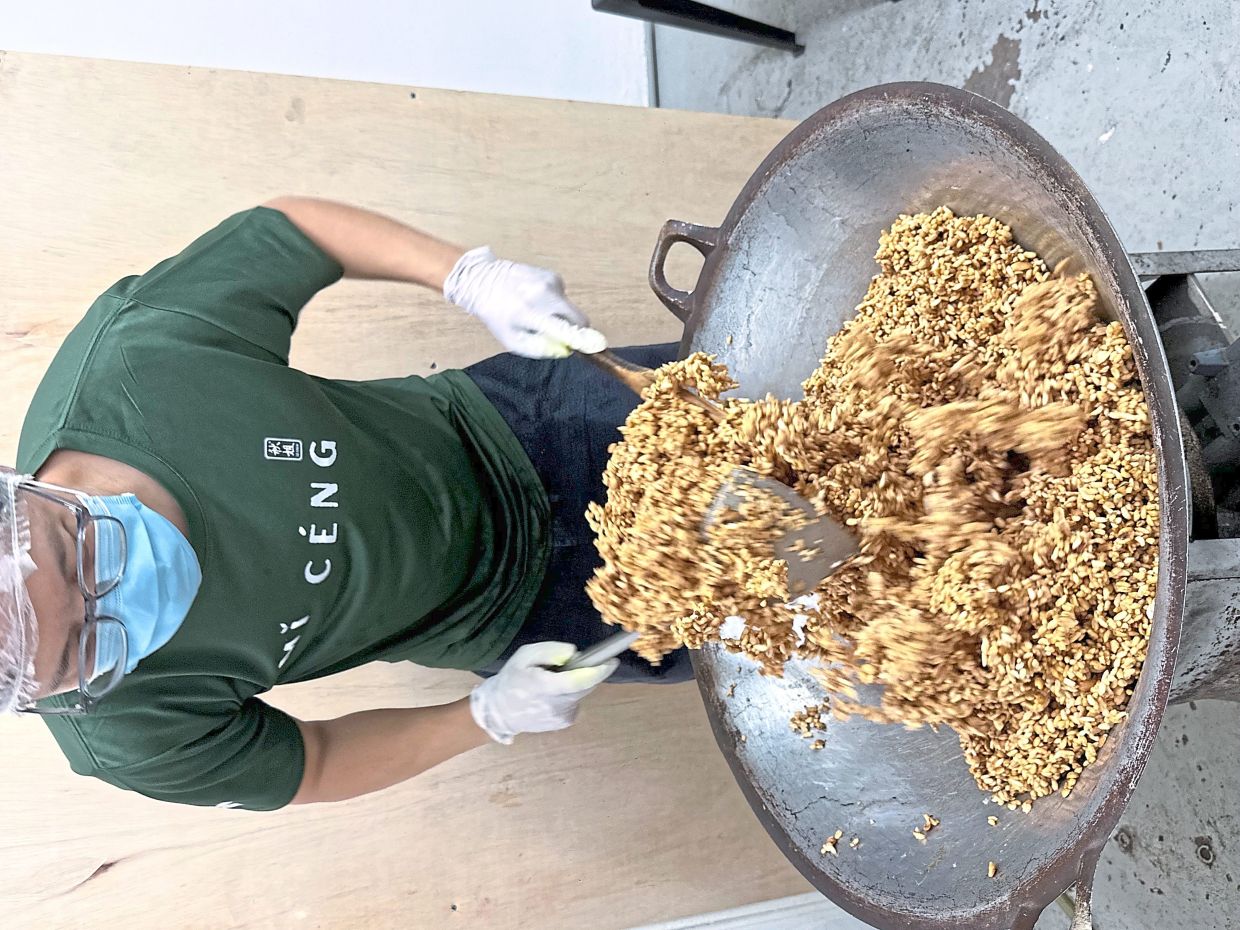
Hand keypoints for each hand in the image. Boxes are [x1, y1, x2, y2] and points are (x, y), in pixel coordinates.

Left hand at [444, 247, 606, 358]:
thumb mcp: (512, 340)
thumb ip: (540, 348)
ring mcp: (551, 282)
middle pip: (579, 318)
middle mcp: (545, 294)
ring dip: (559, 314)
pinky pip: (562, 297)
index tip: (597, 346)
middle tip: (558, 334)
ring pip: (569, 308)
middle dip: (574, 329)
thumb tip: (566, 350)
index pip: (567, 328)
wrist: (483, 279)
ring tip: (536, 312)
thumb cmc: (497, 314)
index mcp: (532, 313)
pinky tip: (535, 300)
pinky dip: (554, 302)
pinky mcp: (553, 275)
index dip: (584, 339)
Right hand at [469, 642, 617, 744]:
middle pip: (585, 685)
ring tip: (554, 679)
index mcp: (543, 687)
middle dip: (588, 671)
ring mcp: (560, 717)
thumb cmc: (512, 679)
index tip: (612, 660)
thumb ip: (549, 651)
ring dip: (576, 683)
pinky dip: (571, 693)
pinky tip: (553, 693)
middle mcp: (555, 705)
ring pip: (581, 693)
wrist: (499, 712)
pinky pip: (576, 701)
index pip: (578, 681)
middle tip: (573, 663)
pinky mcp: (564, 723)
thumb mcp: (524, 655)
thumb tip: (574, 653)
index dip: (598, 671)